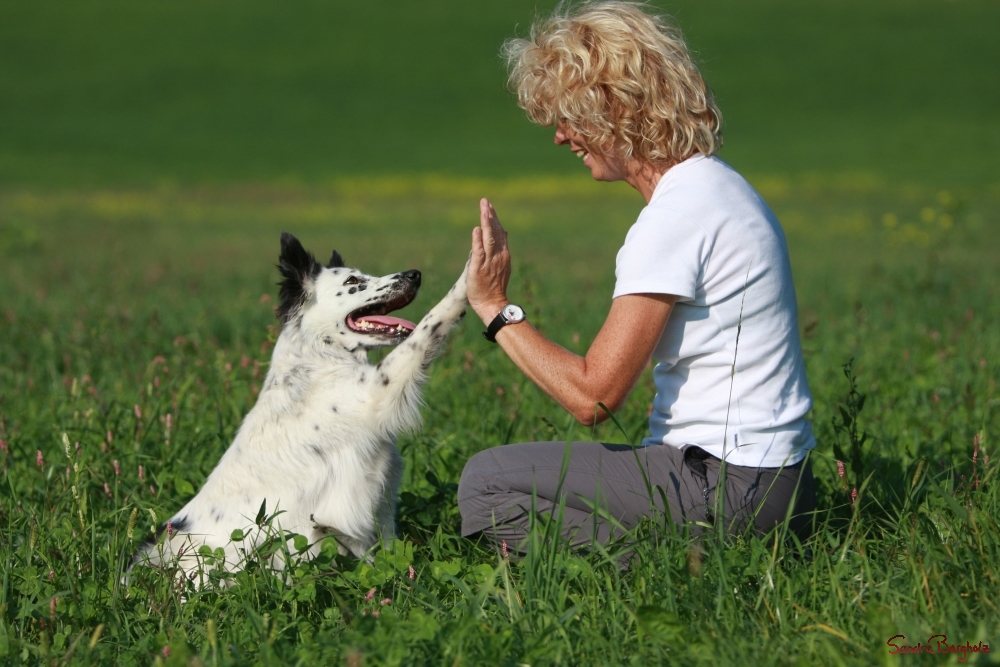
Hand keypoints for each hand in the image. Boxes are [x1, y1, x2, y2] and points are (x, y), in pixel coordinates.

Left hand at [469, 198, 510, 323]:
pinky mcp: (479, 267)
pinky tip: (477, 229)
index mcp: (504, 254)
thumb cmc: (494, 286)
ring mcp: (489, 261)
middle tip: (485, 202)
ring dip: (486, 223)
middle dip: (490, 216)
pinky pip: (479, 251)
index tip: (490, 207)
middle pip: (494, 232)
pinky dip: (478, 240)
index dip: (494, 219)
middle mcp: (498, 255)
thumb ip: (501, 247)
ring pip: (488, 238)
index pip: (499, 232)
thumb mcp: (502, 264)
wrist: (492, 303)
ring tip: (483, 209)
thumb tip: (504, 232)